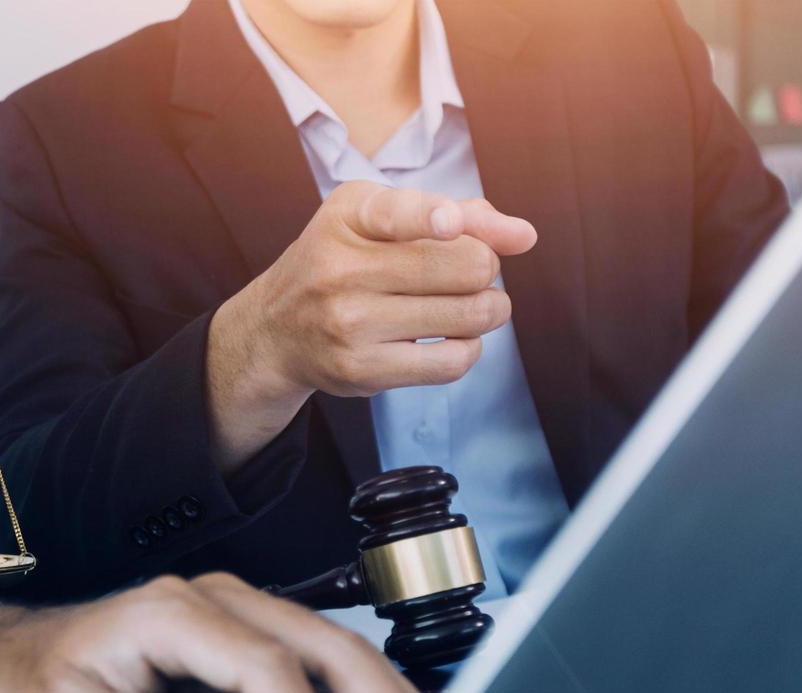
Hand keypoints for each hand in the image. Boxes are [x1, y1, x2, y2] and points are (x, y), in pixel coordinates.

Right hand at [206, 183, 539, 470]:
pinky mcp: (361, 370)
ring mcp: (349, 323)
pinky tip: (455, 337)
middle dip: (487, 268)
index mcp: (349, 216)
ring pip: (469, 315)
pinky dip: (469, 348)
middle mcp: (342, 268)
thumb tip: (524, 235)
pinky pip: (452, 362)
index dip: (433, 218)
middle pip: (464, 267)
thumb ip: (456, 214)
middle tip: (475, 272)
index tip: (452, 224)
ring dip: (489, 309)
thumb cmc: (345, 261)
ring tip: (475, 304)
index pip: (398, 213)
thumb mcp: (381, 217)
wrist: (277, 329)